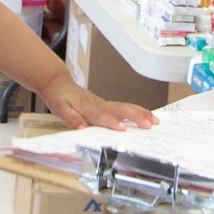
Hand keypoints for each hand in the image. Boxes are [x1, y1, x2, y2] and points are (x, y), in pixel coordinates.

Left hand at [42, 75, 156, 129]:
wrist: (59, 84)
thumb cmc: (60, 97)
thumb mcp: (60, 109)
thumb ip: (72, 119)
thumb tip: (81, 128)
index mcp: (88, 107)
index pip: (102, 116)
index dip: (112, 122)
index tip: (123, 128)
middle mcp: (99, 104)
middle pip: (121, 109)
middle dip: (136, 117)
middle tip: (148, 125)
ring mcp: (105, 104)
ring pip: (126, 107)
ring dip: (141, 113)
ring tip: (154, 121)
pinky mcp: (107, 105)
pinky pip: (124, 108)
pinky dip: (137, 111)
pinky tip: (146, 116)